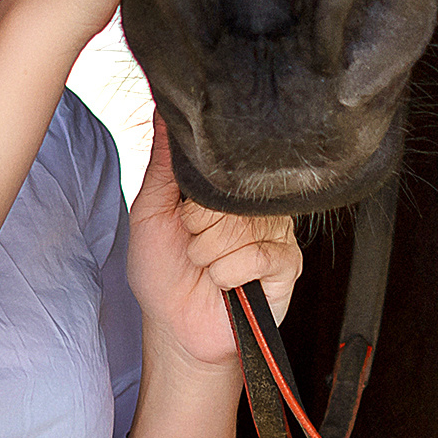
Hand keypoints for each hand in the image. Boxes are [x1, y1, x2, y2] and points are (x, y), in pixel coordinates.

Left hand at [128, 117, 301, 369]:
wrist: (175, 327)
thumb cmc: (163, 270)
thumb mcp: (150, 210)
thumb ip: (162, 161)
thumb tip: (164, 110)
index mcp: (226, 188)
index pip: (216, 168)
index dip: (191, 201)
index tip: (182, 220)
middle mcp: (255, 205)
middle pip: (226, 199)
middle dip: (198, 231)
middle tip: (195, 248)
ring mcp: (275, 232)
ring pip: (239, 229)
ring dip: (208, 256)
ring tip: (208, 267)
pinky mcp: (287, 264)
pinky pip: (256, 256)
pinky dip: (227, 275)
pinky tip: (227, 284)